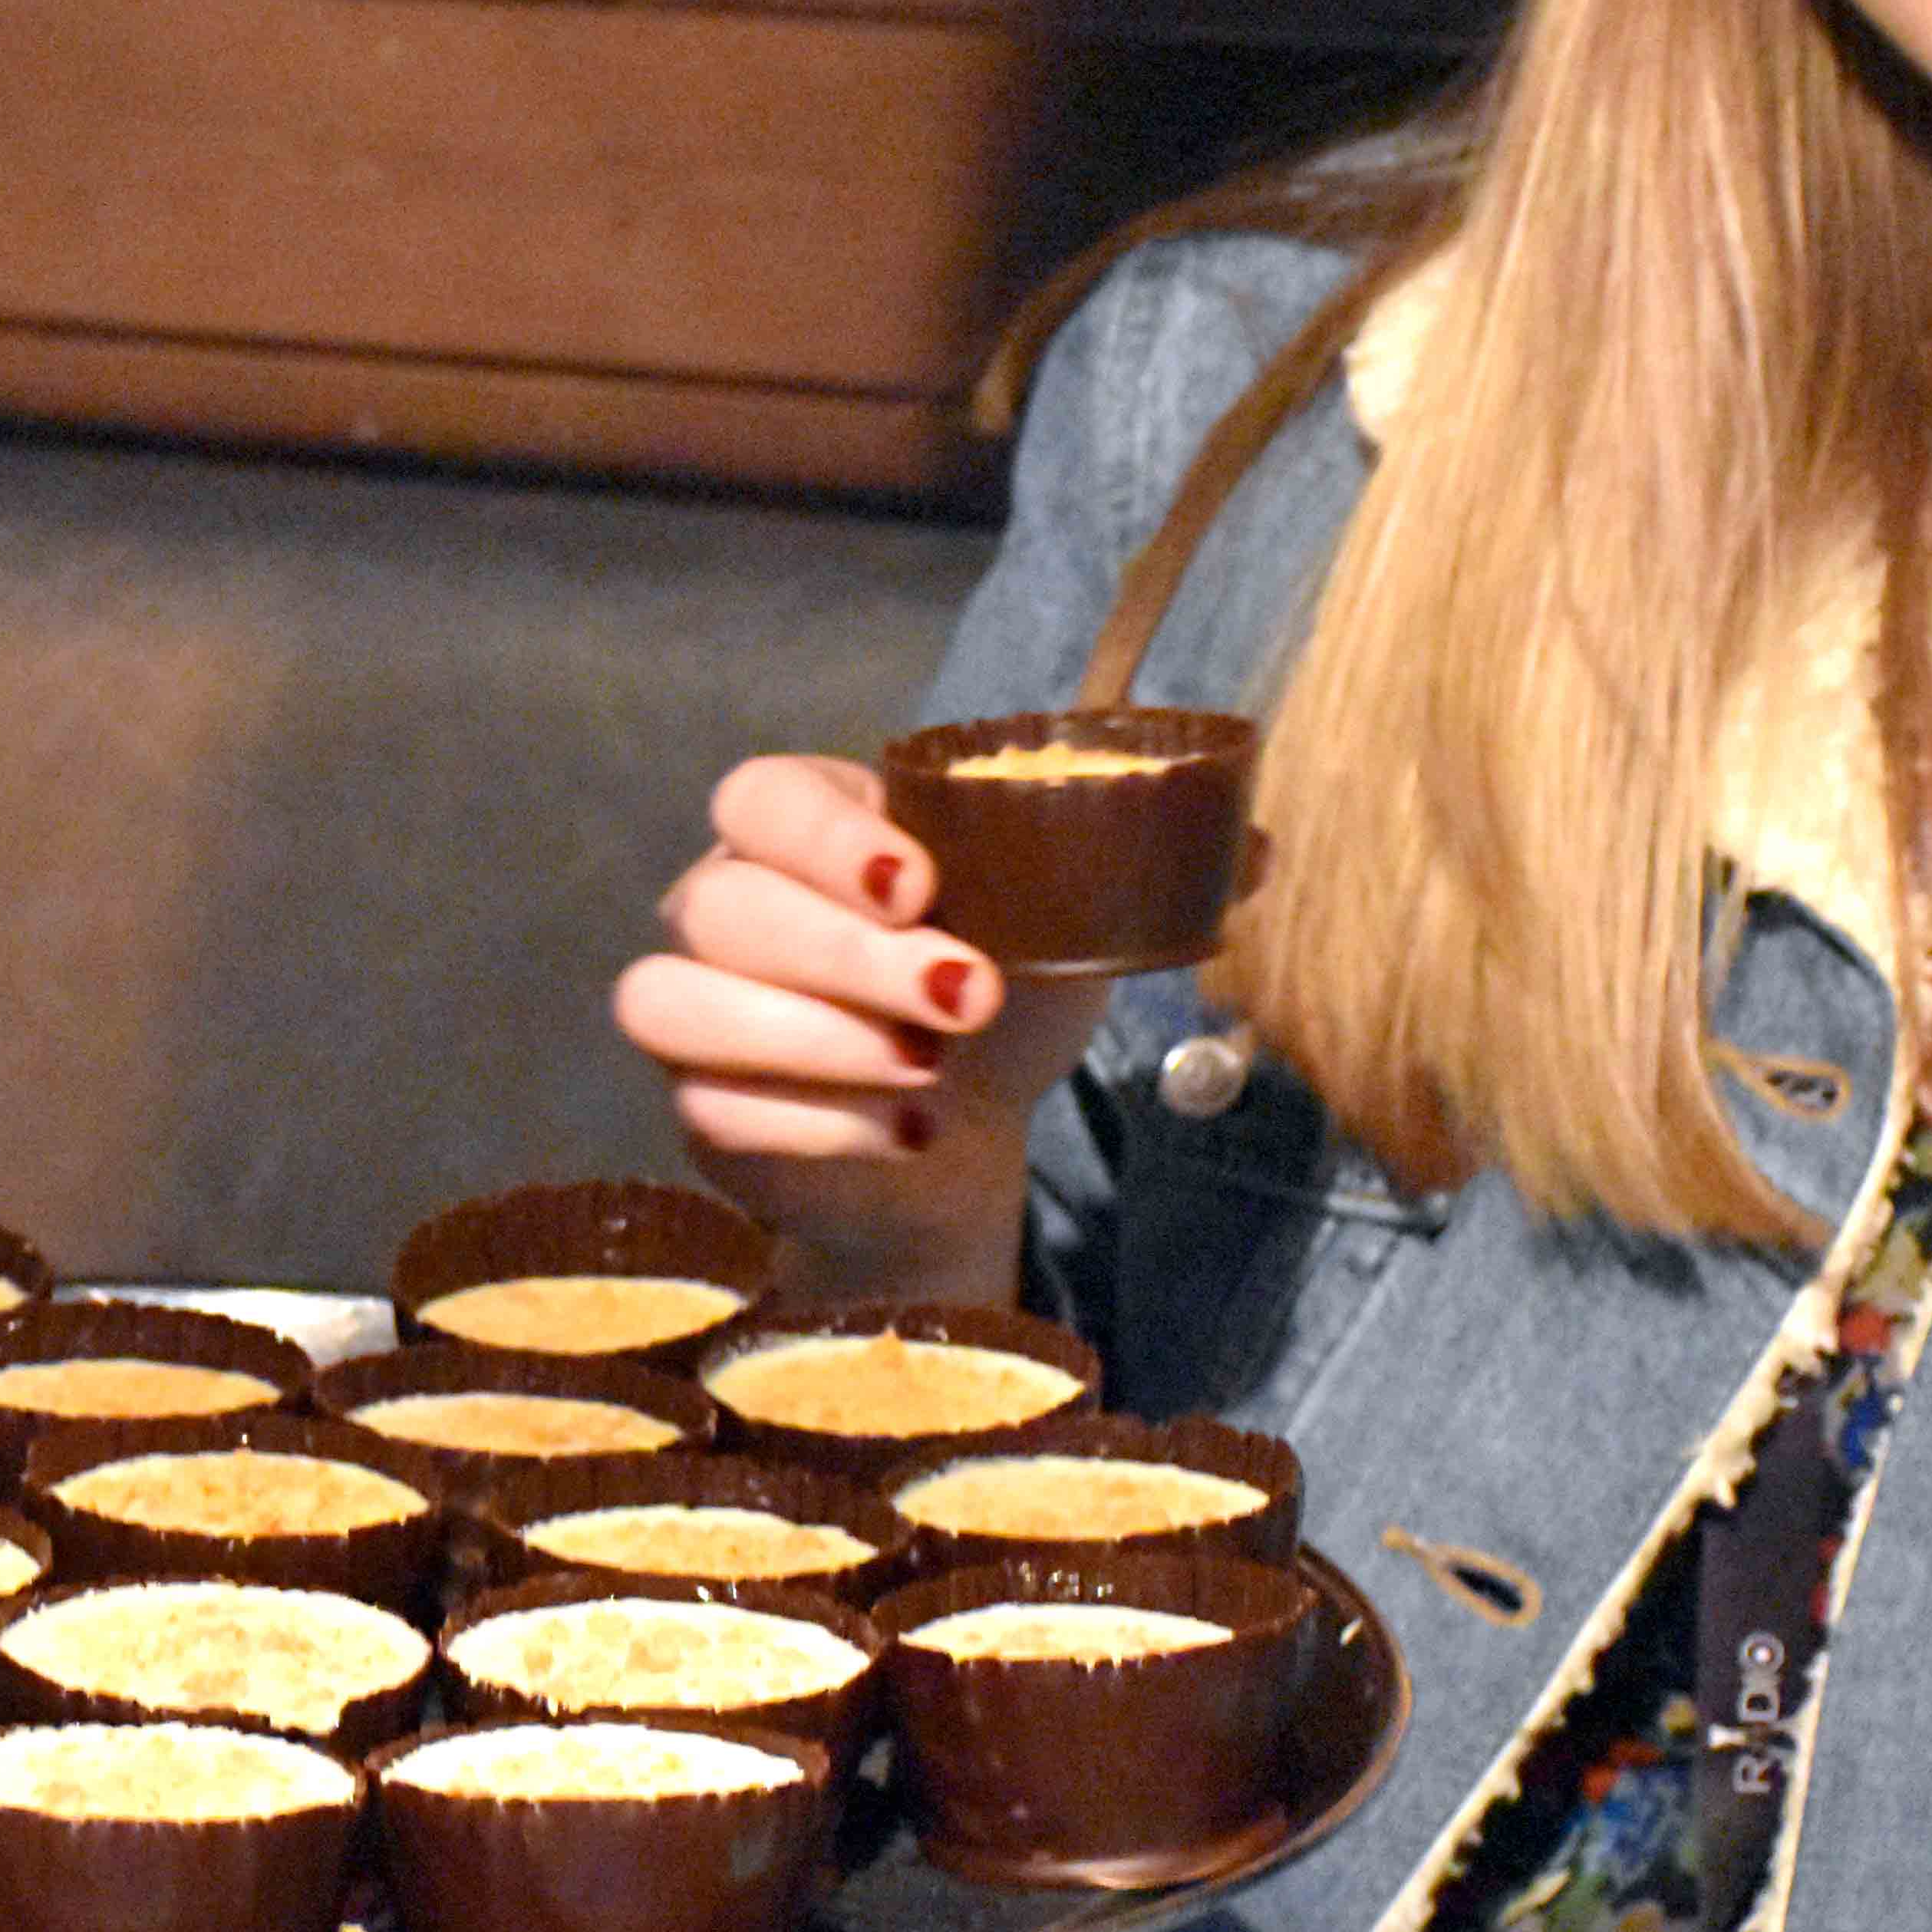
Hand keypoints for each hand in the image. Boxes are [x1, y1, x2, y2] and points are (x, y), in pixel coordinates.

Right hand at [614, 753, 1116, 1299]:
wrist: (959, 1135)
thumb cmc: (998, 1001)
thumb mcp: (1064, 923)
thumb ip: (1138, 870)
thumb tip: (1259, 851)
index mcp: (800, 830)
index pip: (758, 797)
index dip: (821, 836)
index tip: (918, 883)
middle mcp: (721, 908)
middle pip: (719, 905)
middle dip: (846, 954)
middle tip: (968, 995)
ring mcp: (692, 1010)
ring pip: (672, 1003)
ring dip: (808, 1037)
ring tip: (926, 1069)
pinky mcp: (698, 1108)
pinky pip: (710, 1106)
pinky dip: (817, 1123)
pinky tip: (910, 1132)